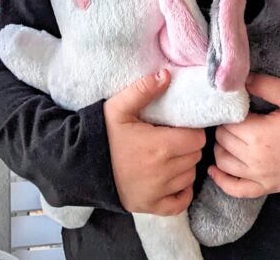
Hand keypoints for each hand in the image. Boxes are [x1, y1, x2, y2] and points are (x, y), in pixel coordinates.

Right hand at [104, 69, 205, 215]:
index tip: (180, 127)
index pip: (197, 139)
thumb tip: (167, 74)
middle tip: (173, 139)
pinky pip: (181, 202)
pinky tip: (172, 179)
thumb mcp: (119, 107)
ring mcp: (157, 192)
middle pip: (195, 157)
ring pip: (189, 177)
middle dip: (188, 146)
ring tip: (168, 156)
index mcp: (159, 147)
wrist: (81, 166)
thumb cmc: (103, 134)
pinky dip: (181, 192)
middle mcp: (163, 172)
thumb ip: (143, 89)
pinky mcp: (151, 207)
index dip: (192, 131)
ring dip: (184, 166)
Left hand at [209, 73, 279, 197]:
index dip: (228, 112)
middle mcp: (254, 159)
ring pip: (223, 163)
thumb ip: (266, 85)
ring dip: (220, 148)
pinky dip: (222, 181)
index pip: (227, 122)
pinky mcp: (266, 187)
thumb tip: (241, 79)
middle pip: (223, 141)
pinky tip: (215, 170)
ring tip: (228, 135)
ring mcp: (259, 177)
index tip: (235, 105)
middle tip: (233, 117)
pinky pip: (236, 190)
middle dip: (224, 127)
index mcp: (259, 135)